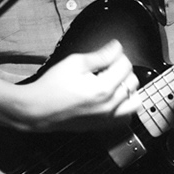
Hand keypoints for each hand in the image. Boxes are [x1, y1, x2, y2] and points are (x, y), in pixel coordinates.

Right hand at [11, 39, 141, 131]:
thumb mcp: (74, 63)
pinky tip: (113, 99)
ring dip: (129, 89)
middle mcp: (109, 106)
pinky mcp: (103, 126)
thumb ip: (100, 55)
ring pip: (135, 101)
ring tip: (114, 83)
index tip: (108, 54)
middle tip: (107, 67)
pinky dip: (125, 107)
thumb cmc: (52, 87)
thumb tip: (117, 47)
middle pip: (133, 81)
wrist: (38, 110)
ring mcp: (107, 118)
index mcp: (103, 88)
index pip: (125, 65)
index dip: (117, 55)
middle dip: (123, 70)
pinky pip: (126, 117)